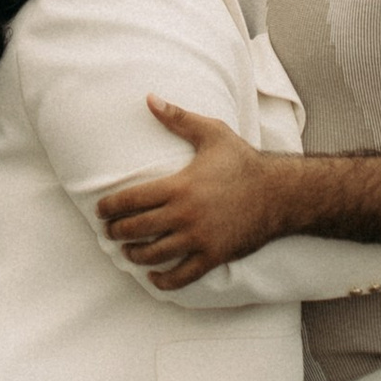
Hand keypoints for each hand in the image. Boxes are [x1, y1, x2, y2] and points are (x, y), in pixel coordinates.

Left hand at [97, 102, 279, 287]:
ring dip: (134, 255)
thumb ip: (178, 118)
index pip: (131, 200)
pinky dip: (164, 281)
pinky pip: (182, 277)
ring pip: (154, 255)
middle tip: (109, 231)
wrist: (280, 193)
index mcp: (179, 186)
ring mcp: (199, 239)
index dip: (110, 207)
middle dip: (116, 232)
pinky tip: (154, 277)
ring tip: (128, 251)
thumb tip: (149, 98)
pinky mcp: (213, 256)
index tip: (101, 211)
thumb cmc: (243, 162)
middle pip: (136, 229)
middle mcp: (185, 215)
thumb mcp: (212, 133)